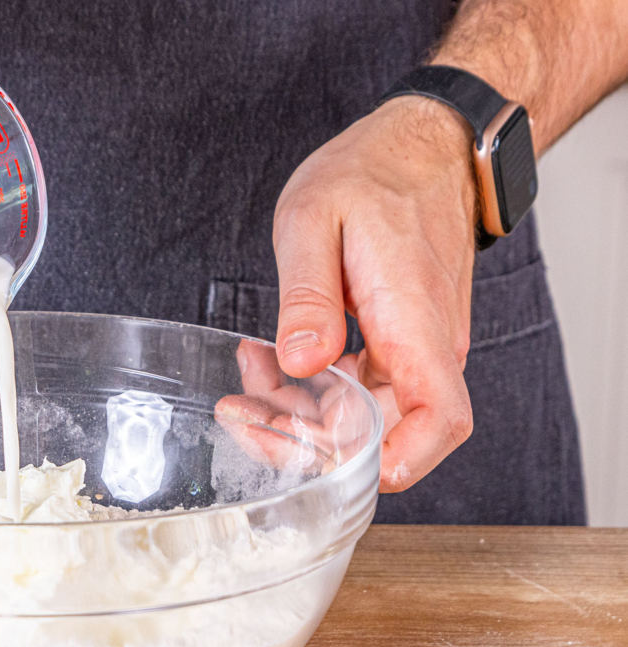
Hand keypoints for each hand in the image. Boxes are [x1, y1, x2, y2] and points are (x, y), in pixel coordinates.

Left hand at [221, 97, 477, 491]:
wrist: (424, 146)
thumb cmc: (373, 172)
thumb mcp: (314, 218)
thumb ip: (308, 295)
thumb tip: (301, 362)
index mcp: (413, 318)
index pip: (440, 418)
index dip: (399, 459)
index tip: (335, 467)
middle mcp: (426, 344)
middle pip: (385, 432)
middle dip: (307, 439)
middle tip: (241, 412)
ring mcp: (416, 346)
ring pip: (364, 413)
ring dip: (301, 411)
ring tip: (247, 373)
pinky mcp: (400, 342)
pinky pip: (361, 386)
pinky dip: (314, 385)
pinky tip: (273, 359)